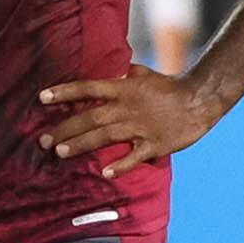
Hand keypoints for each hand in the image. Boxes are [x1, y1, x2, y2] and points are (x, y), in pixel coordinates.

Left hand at [40, 70, 218, 179]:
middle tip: (44, 140)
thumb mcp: (145, 74)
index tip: (42, 98)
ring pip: (106, 135)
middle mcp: (128, 107)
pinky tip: (106, 173)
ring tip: (61, 152)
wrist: (201, 98)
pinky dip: (122, 165)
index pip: (88, 88)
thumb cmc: (171, 86)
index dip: (65, 92)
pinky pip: (136, 156)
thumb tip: (112, 70)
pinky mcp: (155, 144)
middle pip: (91, 116)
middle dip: (65, 128)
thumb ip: (125, 74)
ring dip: (82, 144)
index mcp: (124, 88)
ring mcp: (141, 126)